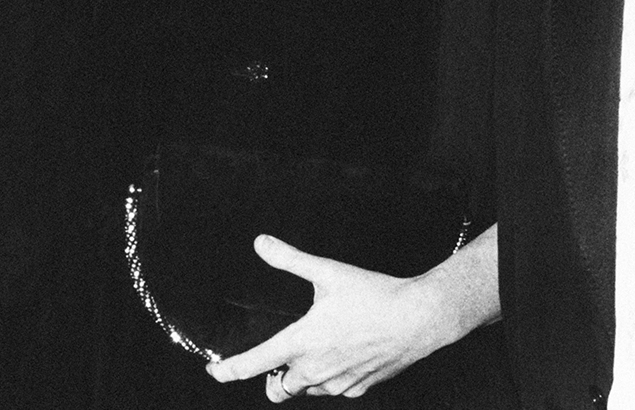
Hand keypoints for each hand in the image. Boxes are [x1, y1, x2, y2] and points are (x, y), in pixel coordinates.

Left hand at [205, 235, 463, 399]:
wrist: (419, 318)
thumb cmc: (375, 295)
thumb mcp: (328, 271)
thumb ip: (291, 259)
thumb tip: (262, 243)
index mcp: (301, 343)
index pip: (253, 365)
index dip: (228, 371)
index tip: (215, 371)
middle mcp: (315, 370)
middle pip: (277, 390)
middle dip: (270, 379)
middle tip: (275, 359)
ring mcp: (337, 383)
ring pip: (306, 391)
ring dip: (300, 378)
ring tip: (312, 352)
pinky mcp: (358, 388)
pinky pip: (333, 389)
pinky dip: (329, 378)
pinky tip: (340, 355)